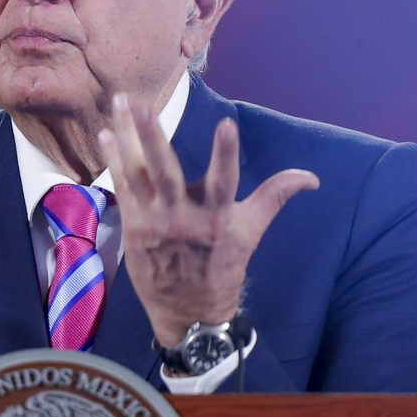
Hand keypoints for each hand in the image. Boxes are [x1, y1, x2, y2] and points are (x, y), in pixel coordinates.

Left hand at [99, 93, 317, 346]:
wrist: (188, 313)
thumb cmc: (223, 268)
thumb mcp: (252, 232)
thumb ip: (275, 196)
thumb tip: (312, 178)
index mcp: (217, 217)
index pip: (225, 180)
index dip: (226, 154)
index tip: (227, 124)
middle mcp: (182, 217)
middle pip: (166, 172)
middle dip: (152, 137)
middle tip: (140, 105)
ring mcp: (154, 222)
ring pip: (137, 173)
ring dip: (126, 137)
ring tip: (120, 102)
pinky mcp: (134, 227)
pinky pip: (122, 187)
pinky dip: (113, 160)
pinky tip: (105, 133)